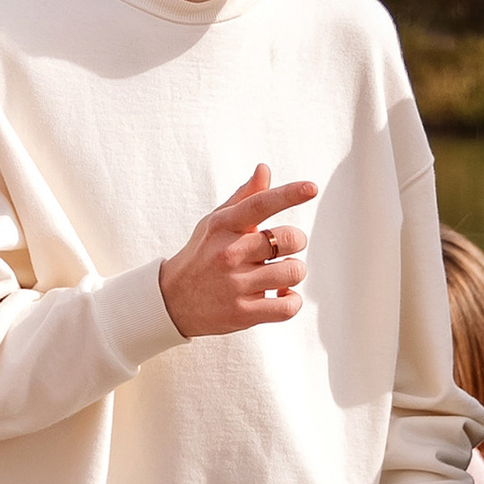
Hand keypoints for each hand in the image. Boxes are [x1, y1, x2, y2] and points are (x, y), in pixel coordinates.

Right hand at [159, 163, 320, 340]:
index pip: (260, 204)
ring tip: (276, 274)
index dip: (289, 194)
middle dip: (295, 243)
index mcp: (223, 226)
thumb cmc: (202, 256)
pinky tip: (279, 295)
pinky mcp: (242, 314)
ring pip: (293, 272)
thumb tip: (264, 169)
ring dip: (292, 273)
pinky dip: (291, 301)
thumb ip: (244, 198)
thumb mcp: (215, 222)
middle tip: (281, 249)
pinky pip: (288, 306)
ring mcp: (235, 285)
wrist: (171, 301)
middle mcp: (229, 253)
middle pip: (290, 239)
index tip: (311, 188)